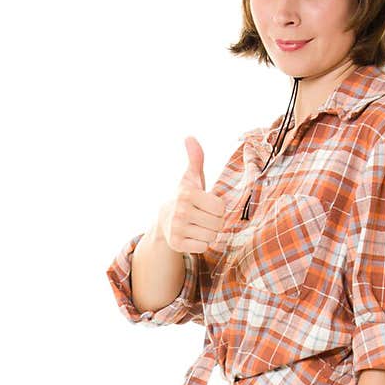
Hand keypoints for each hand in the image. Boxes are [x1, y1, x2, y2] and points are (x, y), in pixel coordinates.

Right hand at [156, 137, 224, 253]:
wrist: (163, 221)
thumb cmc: (185, 197)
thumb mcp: (191, 178)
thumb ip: (195, 158)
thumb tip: (189, 137)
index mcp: (187, 194)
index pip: (220, 208)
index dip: (217, 208)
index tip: (206, 205)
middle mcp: (180, 212)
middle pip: (217, 224)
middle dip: (214, 222)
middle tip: (202, 218)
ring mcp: (177, 229)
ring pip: (211, 237)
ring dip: (208, 233)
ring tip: (197, 226)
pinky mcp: (176, 244)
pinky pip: (203, 247)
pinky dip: (200, 244)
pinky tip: (191, 237)